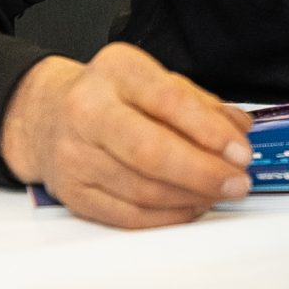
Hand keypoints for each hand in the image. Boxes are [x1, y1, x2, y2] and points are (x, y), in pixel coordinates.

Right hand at [0, 43, 253, 228]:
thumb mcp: (156, 80)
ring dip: (190, 197)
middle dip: (202, 172)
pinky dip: (167, 217)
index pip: (168, 101)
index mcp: (117, 71)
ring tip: (219, 194)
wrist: (48, 117)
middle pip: (150, 151)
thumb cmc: (113, 97)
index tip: (241, 151)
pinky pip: (127, 215)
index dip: (209, 132)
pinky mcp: (73, 193)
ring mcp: (75, 155)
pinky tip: (191, 207)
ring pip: (141, 189)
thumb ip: (201, 103)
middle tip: (237, 182)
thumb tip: (239, 130)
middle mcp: (88, 110)